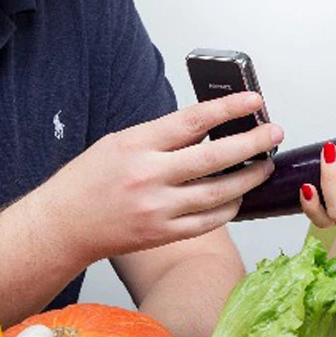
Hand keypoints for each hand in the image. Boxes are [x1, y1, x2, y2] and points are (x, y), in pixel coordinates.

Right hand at [49, 92, 283, 260]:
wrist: (62, 225)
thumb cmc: (87, 181)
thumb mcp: (120, 143)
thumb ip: (162, 137)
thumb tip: (207, 128)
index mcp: (138, 145)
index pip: (193, 121)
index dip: (228, 108)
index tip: (254, 101)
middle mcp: (149, 177)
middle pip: (215, 158)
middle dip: (252, 143)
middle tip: (273, 133)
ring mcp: (158, 209)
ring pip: (220, 193)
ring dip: (249, 178)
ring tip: (264, 165)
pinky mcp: (163, 234)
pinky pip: (209, 221)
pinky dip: (230, 207)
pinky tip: (239, 196)